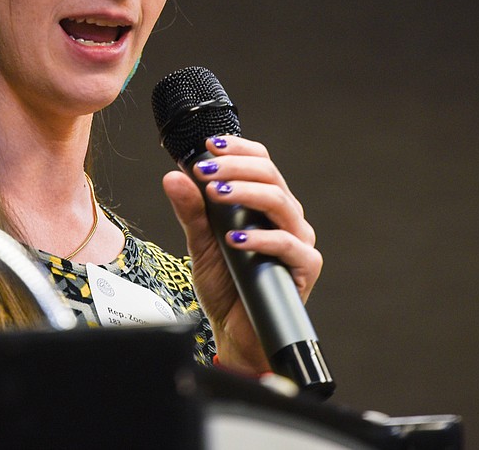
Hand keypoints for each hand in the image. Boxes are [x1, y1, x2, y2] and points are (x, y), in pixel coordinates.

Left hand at [161, 135, 321, 374]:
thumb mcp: (200, 243)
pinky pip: (288, 244)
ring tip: (215, 193)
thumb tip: (173, 176)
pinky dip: (260, 238)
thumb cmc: (225, 287)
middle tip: (204, 171)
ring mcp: (298, 241)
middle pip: (270, 176)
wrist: (236, 333)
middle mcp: (286, 218)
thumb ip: (191, 211)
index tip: (210, 144)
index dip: (238, 148)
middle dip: (235, 168)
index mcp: (265, 205)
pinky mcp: (305, 267)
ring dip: (245, 192)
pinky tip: (234, 238)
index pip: (260, 162)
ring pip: (281, 202)